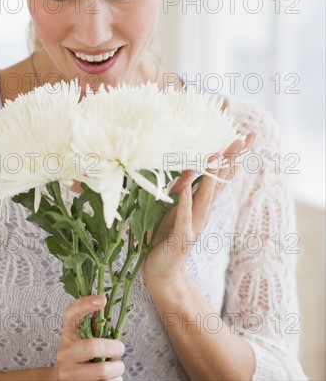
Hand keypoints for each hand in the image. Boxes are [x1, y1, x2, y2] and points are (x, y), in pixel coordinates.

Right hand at [50, 295, 124, 380]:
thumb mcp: (80, 337)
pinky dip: (114, 380)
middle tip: (120, 349)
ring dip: (117, 369)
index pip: (71, 314)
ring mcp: (68, 373)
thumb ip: (92, 322)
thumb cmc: (76, 355)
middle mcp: (65, 353)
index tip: (103, 299)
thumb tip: (107, 302)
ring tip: (116, 367)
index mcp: (67, 335)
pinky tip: (111, 378)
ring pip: (102, 371)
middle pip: (93, 346)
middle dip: (115, 348)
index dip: (86, 304)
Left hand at [141, 133, 255, 288]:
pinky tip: (185, 188)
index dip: (232, 156)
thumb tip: (186, 169)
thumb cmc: (166, 236)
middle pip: (221, 182)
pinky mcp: (181, 237)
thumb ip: (181, 189)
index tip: (244, 136)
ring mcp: (194, 224)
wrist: (162, 271)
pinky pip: (183, 216)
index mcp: (202, 203)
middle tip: (244, 139)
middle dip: (232, 160)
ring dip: (211, 176)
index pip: (220, 175)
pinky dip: (184, 202)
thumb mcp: (173, 207)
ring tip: (216, 155)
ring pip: (205, 196)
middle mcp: (203, 211)